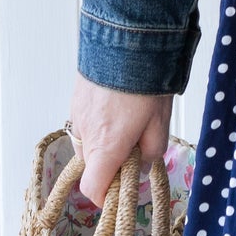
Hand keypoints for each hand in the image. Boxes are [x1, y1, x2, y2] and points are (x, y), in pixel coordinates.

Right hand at [67, 71, 174, 206]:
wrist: (126, 39)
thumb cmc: (147, 84)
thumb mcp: (160, 123)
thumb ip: (151, 152)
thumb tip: (139, 166)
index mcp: (106, 147)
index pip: (93, 189)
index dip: (105, 196)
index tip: (121, 189)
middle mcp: (86, 135)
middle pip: (92, 165)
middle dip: (111, 163)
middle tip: (135, 145)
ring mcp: (77, 115)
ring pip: (88, 143)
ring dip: (104, 141)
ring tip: (128, 119)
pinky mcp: (75, 98)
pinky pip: (84, 122)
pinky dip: (98, 122)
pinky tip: (117, 104)